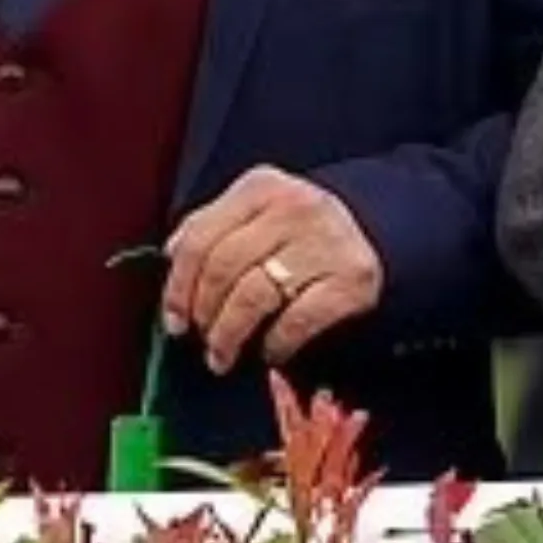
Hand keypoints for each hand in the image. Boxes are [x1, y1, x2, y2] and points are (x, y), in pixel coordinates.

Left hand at [161, 165, 383, 374]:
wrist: (371, 229)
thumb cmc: (298, 226)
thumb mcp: (256, 208)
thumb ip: (213, 224)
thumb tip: (172, 256)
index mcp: (260, 187)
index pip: (202, 236)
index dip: (179, 284)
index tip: (173, 318)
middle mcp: (293, 208)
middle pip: (224, 267)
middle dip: (204, 313)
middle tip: (199, 338)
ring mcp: (325, 243)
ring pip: (255, 296)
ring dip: (229, 335)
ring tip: (221, 356)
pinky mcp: (351, 280)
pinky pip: (298, 320)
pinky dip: (275, 342)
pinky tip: (269, 351)